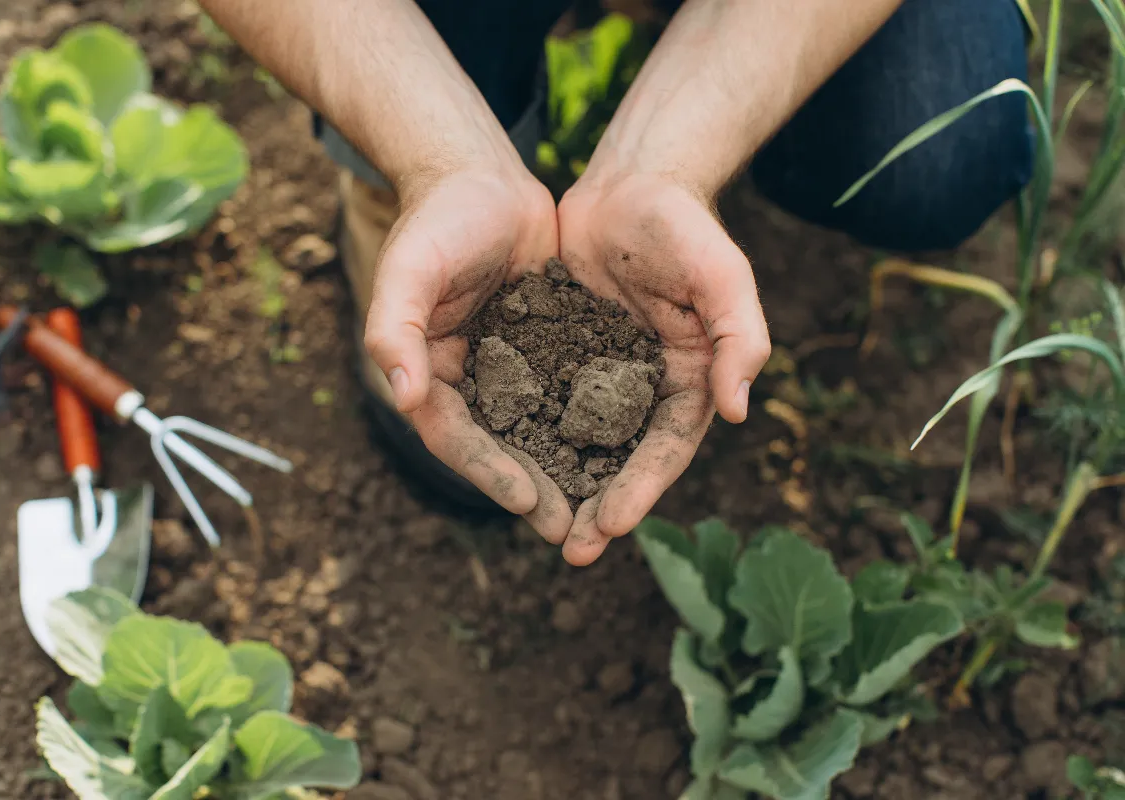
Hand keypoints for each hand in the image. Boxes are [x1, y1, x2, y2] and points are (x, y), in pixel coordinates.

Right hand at [364, 165, 573, 541]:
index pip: (455, 436)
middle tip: (574, 532)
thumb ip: (394, 329)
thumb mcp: (409, 268)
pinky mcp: (541, 351)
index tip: (529, 503)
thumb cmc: (439, 218)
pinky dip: (587, 427)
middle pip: (499, 448)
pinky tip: (623, 452)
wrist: (483, 177)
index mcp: (425, 371)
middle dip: (535, 491)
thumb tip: (399, 396)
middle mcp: (464, 379)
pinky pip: (565, 397)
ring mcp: (504, 368)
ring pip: (537, 432)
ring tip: (603, 511)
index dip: (490, 472)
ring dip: (565, 472)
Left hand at [556, 172, 770, 564]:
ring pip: (580, 442)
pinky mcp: (564, 355)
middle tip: (573, 554)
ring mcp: (603, 374)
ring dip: (563, 485)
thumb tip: (738, 410)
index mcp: (691, 378)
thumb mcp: (722, 274)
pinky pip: (544, 403)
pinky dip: (529, 436)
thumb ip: (740, 337)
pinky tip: (503, 464)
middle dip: (600, 507)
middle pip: (623, 459)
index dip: (643, 488)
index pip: (667, 447)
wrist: (630, 184)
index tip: (613, 525)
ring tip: (537, 528)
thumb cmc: (683, 225)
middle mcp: (647, 386)